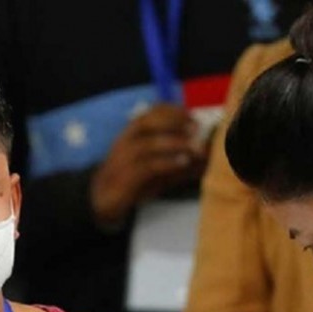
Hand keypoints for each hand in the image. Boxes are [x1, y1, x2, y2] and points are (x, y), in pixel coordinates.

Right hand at [91, 104, 204, 223]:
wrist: (104, 200)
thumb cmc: (134, 180)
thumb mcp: (159, 168)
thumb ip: (180, 160)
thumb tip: (208, 156)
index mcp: (131, 133)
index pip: (149, 113)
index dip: (172, 111)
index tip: (192, 115)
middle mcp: (125, 141)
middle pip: (147, 122)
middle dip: (173, 122)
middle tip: (196, 128)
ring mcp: (123, 159)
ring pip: (148, 143)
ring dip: (175, 143)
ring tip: (195, 148)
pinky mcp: (126, 178)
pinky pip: (147, 166)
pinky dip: (167, 162)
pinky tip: (183, 163)